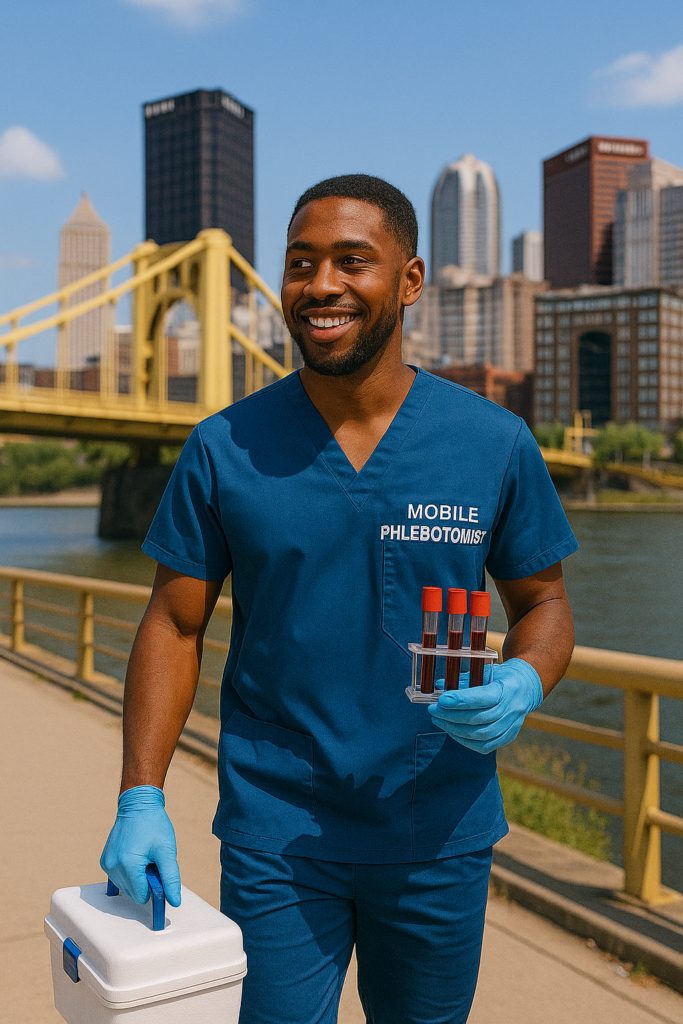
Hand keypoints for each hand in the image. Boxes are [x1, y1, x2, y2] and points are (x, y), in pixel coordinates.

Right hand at [100, 786, 180, 905]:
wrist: (138, 805)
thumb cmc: (154, 825)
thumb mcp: (167, 852)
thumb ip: (170, 879)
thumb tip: (174, 901)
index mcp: (128, 866)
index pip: (141, 897)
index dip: (154, 887)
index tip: (159, 872)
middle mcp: (113, 867)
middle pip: (133, 893)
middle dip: (145, 881)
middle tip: (151, 860)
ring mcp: (106, 864)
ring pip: (125, 887)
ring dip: (136, 876)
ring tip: (143, 855)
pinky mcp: (104, 861)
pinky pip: (118, 878)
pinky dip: (128, 872)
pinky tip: (134, 855)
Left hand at [427, 658, 542, 754]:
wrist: (525, 688)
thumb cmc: (500, 677)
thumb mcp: (485, 671)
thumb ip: (464, 679)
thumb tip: (439, 685)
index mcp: (507, 689)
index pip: (483, 698)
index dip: (461, 700)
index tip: (441, 700)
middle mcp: (511, 710)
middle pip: (479, 719)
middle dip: (451, 715)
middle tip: (433, 710)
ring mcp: (511, 726)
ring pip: (480, 735)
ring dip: (455, 729)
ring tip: (438, 720)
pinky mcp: (508, 737)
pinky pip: (484, 746)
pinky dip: (465, 740)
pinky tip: (452, 731)